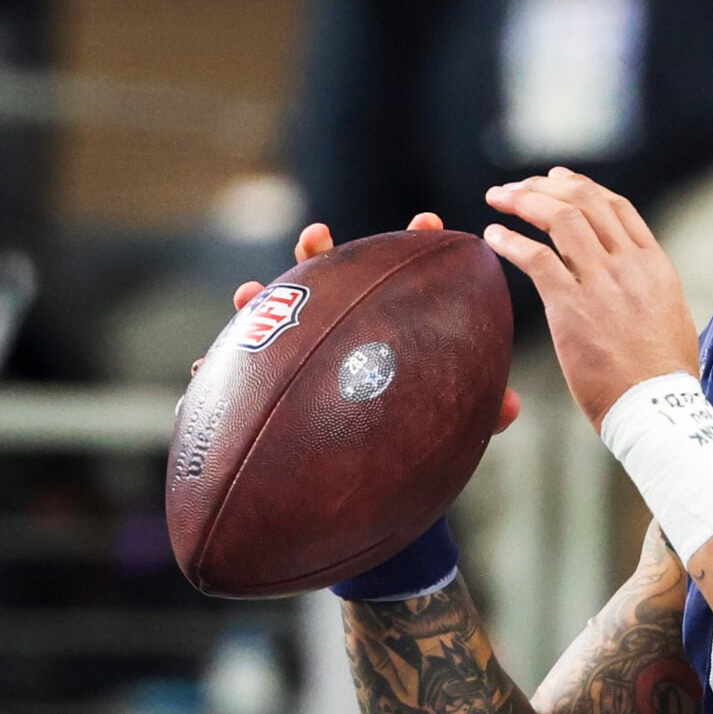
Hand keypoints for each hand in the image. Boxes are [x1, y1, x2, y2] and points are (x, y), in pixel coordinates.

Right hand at [217, 213, 520, 433]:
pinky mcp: (270, 386)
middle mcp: (340, 327)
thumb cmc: (409, 440)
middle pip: (328, 278)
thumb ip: (478, 411)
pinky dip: (214, 368)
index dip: (414, 245)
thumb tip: (513, 407)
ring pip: (274, 316)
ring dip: (259, 298)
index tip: (427, 222)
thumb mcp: (447, 424)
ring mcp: (301, 351)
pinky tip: (200, 367)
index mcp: (385, 323)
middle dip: (319, 252)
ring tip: (248, 291)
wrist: (367, 491)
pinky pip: (236, 373)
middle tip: (319, 235)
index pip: (400, 274)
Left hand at [483, 169, 698, 429]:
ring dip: (523, 201)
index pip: (616, 207)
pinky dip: (511, 241)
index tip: (556, 178)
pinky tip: (493, 236)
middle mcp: (629, 264)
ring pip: (560, 219)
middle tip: (516, 187)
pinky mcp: (572, 308)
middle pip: (584, 201)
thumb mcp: (670, 317)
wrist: (659, 408)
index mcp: (654, 264)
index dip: (582, 186)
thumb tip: (634, 288)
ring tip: (498, 199)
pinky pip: (536, 259)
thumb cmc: (664, 377)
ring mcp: (601, 283)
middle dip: (544, 186)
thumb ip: (648, 291)